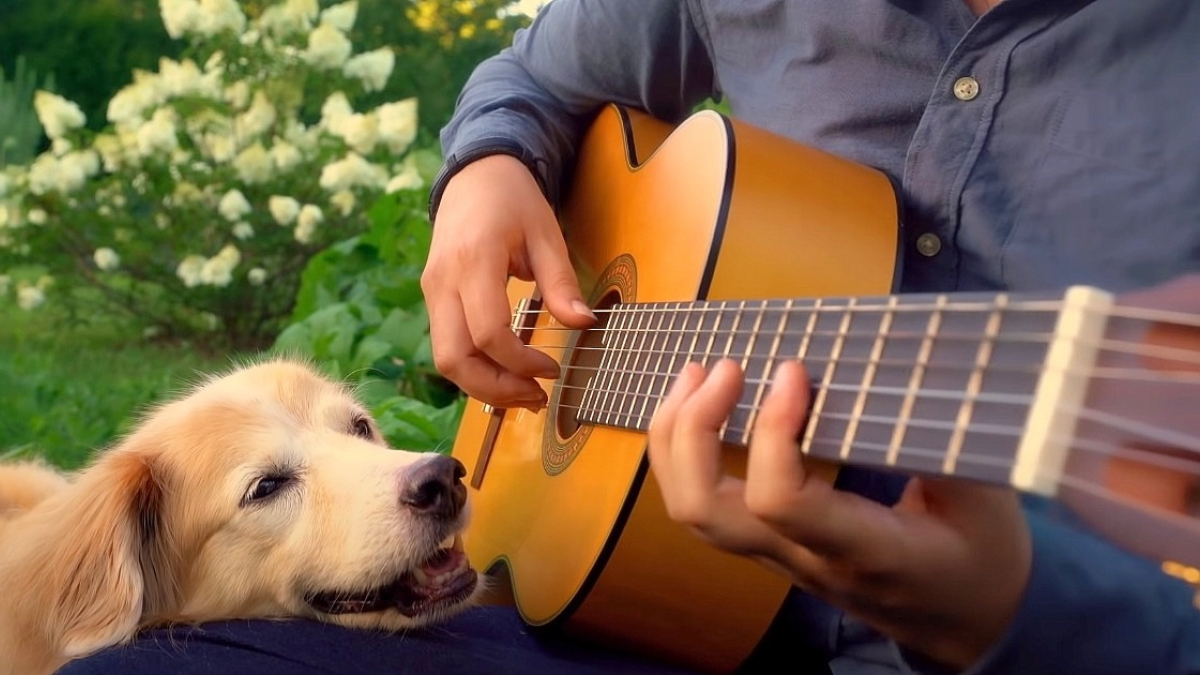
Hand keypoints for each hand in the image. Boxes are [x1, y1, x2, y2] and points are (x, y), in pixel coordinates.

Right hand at [421, 154, 595, 407]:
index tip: (553, 369)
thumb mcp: (546, 234)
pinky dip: (475, 369)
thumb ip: (561, 282)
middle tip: (537, 398)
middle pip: (454, 359)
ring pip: (445, 360)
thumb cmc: (514, 201)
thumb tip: (584, 323)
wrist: (474, 173)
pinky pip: (447, 346)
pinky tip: (506, 373)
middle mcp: (443, 282)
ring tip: (525, 393)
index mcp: (473, 263)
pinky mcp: (433, 298)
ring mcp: (432, 292)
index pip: (488, 334)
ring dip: (482, 386)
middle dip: (495, 389)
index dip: (520, 363)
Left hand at [647, 359, 1031, 668]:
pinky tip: (702, 407)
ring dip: (677, 437)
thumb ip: (943, 438)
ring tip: (698, 374)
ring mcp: (779, 557)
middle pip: (705, 510)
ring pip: (691, 511)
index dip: (772, 429)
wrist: (967, 620)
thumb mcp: (988, 497)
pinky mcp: (768, 545)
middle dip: (695, 430)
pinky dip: (686, 452)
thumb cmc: (981, 555)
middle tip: (725, 367)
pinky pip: (703, 506)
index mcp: (863, 550)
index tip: (794, 370)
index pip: (781, 501)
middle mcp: (806, 558)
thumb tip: (906, 367)